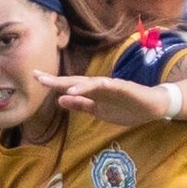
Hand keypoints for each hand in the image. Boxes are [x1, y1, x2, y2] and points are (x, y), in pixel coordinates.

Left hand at [35, 71, 169, 128]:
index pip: (69, 86)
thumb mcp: (99, 111)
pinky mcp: (126, 88)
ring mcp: (112, 86)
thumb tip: (59, 99)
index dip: (53, 83)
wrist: (152, 106)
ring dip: (79, 85)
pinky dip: (103, 85)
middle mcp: (99, 86)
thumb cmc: (126, 107)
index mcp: (92, 92)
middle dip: (57, 80)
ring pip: (92, 83)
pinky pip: (113, 86)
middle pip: (76, 81)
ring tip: (64, 88)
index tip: (35, 78)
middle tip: (37, 76)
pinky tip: (95, 86)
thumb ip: (80, 105)